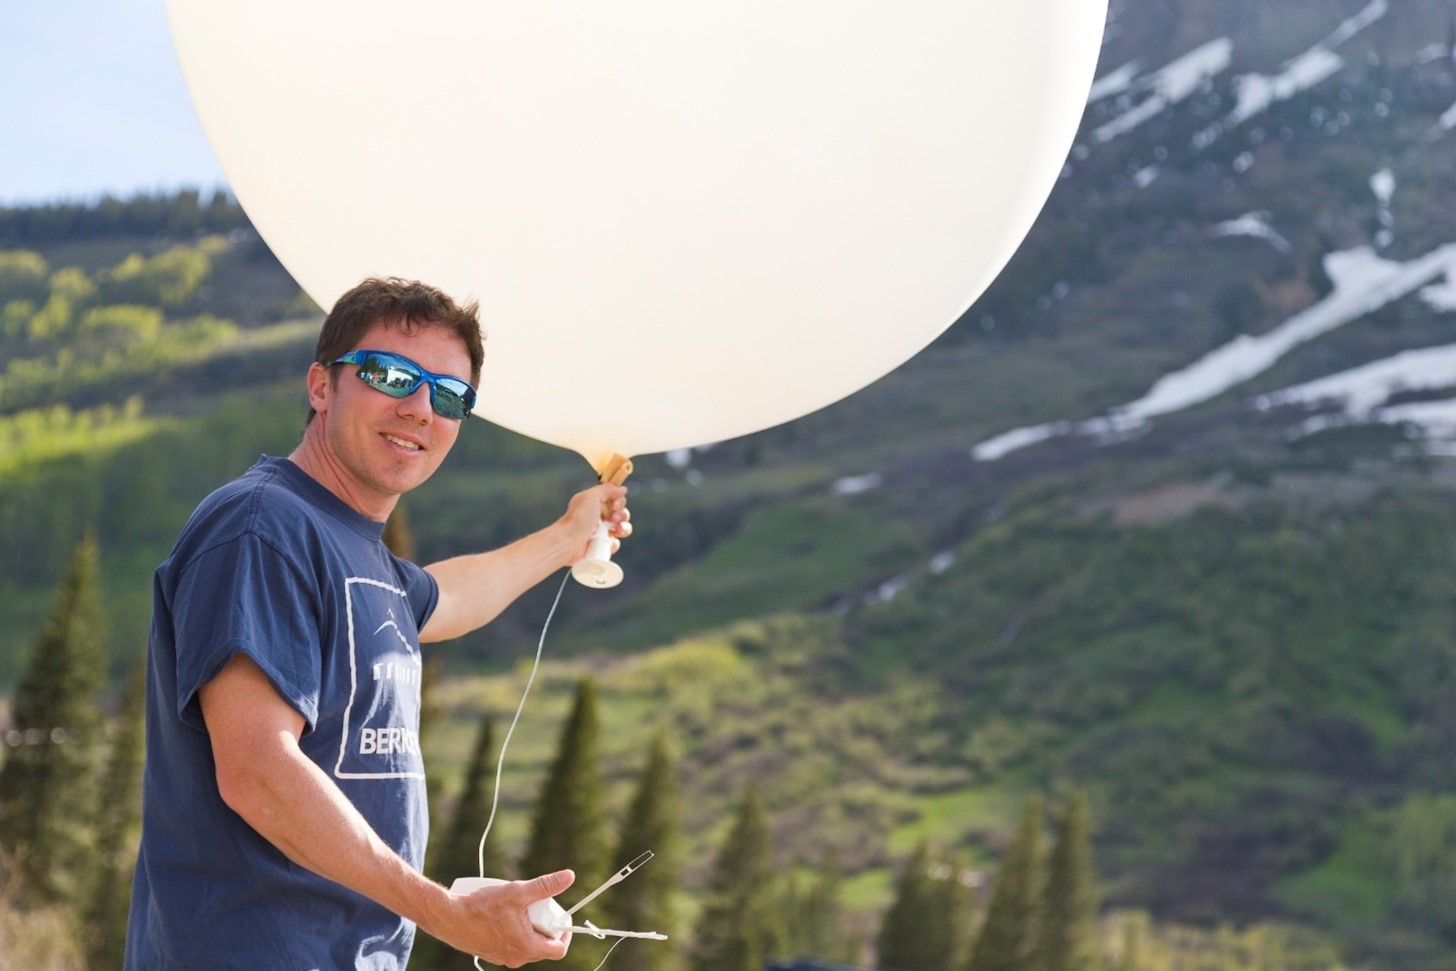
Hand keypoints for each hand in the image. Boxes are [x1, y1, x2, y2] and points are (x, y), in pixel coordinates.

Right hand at [435, 870, 575, 966]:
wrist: (449, 918)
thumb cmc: (482, 907)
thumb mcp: (517, 892)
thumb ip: (545, 886)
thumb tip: (569, 877)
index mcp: (527, 948)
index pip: (559, 950)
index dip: (565, 934)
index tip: (562, 918)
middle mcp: (516, 958)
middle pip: (543, 946)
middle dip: (545, 926)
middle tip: (539, 906)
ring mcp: (502, 958)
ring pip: (526, 944)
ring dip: (529, 927)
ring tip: (521, 907)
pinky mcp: (491, 954)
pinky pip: (511, 944)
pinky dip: (514, 931)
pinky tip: (505, 914)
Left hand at [558, 483, 630, 563]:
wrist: (569, 542)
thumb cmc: (578, 518)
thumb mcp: (591, 496)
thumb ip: (608, 489)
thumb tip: (622, 489)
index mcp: (595, 503)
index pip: (615, 499)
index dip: (619, 501)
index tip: (614, 504)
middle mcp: (598, 517)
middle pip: (621, 513)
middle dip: (621, 514)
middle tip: (612, 518)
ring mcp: (601, 532)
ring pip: (622, 527)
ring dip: (623, 527)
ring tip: (616, 530)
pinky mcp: (602, 546)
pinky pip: (615, 543)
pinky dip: (614, 542)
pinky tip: (608, 540)